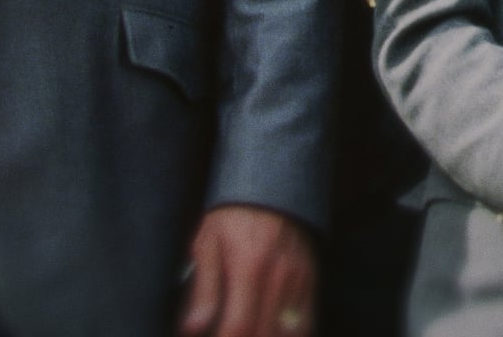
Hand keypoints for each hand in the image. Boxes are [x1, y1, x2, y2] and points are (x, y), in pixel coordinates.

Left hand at [178, 205, 316, 336]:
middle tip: (230, 335)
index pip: (238, 327)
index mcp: (249, 268)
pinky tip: (273, 333)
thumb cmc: (233, 214)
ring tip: (251, 333)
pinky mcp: (310, 278)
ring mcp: (299, 279)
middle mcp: (279, 276)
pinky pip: (308, 321)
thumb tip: (192, 329)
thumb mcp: (207, 244)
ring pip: (290, 333)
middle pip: (264, 335)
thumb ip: (203, 290)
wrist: (272, 182)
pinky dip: (292, 335)